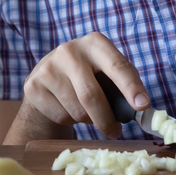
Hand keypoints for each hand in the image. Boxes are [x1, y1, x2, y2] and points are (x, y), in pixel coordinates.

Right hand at [22, 32, 149, 137]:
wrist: (48, 77)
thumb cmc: (88, 75)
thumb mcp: (107, 72)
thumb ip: (125, 85)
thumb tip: (141, 107)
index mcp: (94, 42)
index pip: (116, 66)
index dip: (130, 87)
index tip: (142, 105)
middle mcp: (69, 50)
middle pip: (91, 95)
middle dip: (106, 119)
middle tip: (115, 132)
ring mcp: (48, 67)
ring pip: (76, 110)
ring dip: (88, 120)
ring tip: (88, 112)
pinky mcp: (33, 85)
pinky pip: (61, 115)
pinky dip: (70, 120)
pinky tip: (67, 108)